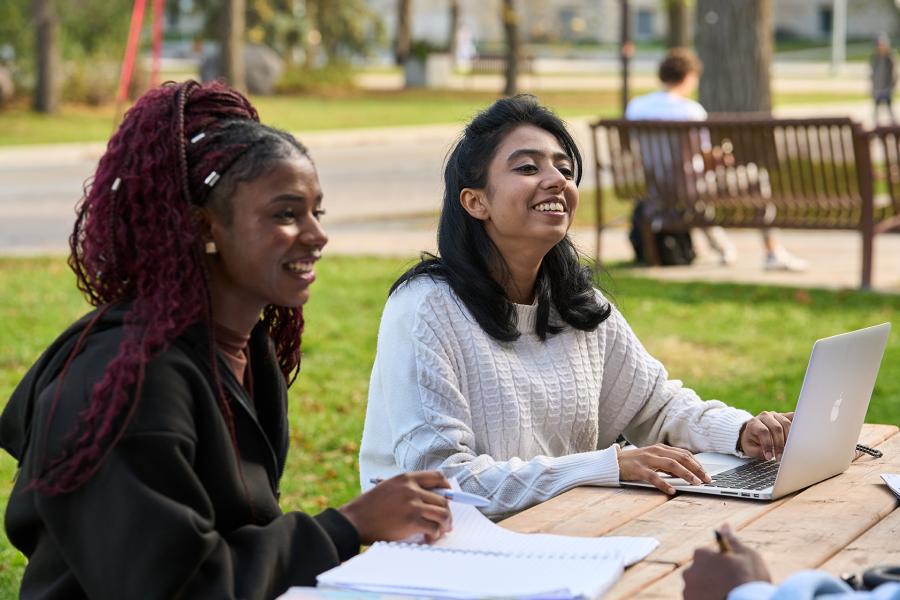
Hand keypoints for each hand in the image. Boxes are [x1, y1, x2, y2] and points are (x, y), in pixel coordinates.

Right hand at [338, 471, 452, 544]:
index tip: (449, 497)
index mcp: (406, 478)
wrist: (354, 521)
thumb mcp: (388, 488)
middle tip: (446, 523)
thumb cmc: (369, 507)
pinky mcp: (411, 521)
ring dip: (445, 525)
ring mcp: (412, 504)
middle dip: (448, 513)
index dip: (447, 488)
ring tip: (439, 532)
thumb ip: (408, 489)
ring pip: (442, 513)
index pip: (437, 477)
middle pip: (443, 499)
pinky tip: (428, 538)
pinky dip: (434, 535)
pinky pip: (433, 528)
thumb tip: (430, 500)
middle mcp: (411, 488)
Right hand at [616, 443, 710, 494]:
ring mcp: (647, 459)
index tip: (707, 474)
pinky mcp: (639, 469)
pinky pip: (654, 476)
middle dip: (697, 469)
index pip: (684, 454)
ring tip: (695, 483)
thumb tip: (686, 473)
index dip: (698, 464)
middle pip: (681, 458)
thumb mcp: (654, 460)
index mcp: (661, 448)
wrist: (614, 462)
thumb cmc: (636, 462)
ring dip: (686, 474)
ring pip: (671, 465)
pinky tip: (672, 490)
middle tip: (707, 479)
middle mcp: (656, 451)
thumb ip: (668, 464)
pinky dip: (664, 483)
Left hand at [683, 523, 770, 599]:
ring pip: (698, 588)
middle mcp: (689, 571)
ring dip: (708, 591)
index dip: (720, 564)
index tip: (731, 572)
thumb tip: (725, 525)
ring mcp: (688, 591)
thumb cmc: (749, 579)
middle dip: (711, 577)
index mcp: (700, 554)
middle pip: (700, 572)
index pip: (706, 556)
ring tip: (726, 595)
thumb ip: (732, 540)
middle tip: (729, 586)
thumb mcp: (747, 555)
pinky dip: (706, 599)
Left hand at [739, 411, 793, 460]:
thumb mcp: (749, 448)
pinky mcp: (784, 416)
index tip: (769, 457)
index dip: (768, 444)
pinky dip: (798, 425)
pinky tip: (800, 435)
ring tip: (788, 451)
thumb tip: (769, 455)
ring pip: (786, 424)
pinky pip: (793, 418)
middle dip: (780, 444)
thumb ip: (757, 451)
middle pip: (777, 428)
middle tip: (780, 457)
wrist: (753, 433)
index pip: (763, 431)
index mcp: (754, 423)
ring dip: (789, 439)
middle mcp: (765, 416)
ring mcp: (776, 415)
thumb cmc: (752, 442)